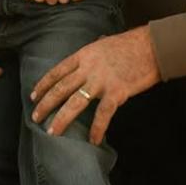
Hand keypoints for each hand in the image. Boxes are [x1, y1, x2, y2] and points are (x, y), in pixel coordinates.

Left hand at [30, 27, 160, 144]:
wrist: (152, 46)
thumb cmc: (130, 44)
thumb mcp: (103, 44)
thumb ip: (92, 53)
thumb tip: (86, 58)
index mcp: (84, 55)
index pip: (57, 71)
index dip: (43, 84)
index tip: (33, 95)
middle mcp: (88, 68)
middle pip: (61, 88)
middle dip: (46, 104)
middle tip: (35, 117)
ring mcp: (101, 80)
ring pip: (75, 102)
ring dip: (62, 118)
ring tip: (52, 132)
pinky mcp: (116, 92)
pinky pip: (103, 114)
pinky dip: (98, 128)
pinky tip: (93, 140)